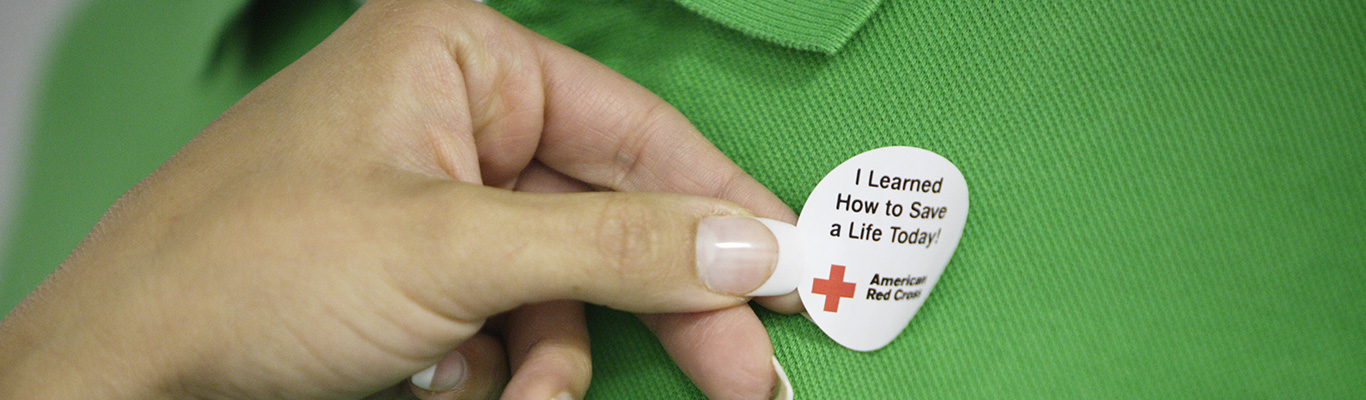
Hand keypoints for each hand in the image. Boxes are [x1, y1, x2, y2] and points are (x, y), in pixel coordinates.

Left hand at [0, 0, 799, 398]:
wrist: (122, 372)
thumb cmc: (246, 268)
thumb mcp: (457, 252)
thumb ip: (613, 250)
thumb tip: (745, 244)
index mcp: (459, 57)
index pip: (635, 128)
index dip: (724, 203)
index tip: (795, 265)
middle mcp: (454, 114)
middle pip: (609, 211)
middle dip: (665, 301)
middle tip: (746, 373)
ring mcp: (436, 193)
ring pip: (563, 281)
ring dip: (557, 355)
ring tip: (525, 398)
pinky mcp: (419, 263)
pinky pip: (511, 316)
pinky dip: (506, 367)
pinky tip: (463, 388)